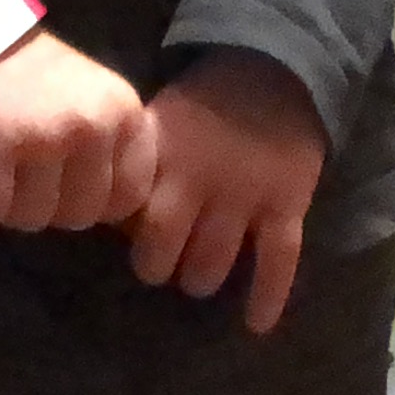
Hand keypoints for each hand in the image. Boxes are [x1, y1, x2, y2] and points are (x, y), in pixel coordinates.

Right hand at [0, 32, 155, 231]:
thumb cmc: (45, 85)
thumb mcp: (101, 109)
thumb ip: (114, 155)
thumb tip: (118, 221)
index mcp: (126, 116)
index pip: (127, 199)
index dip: (95, 200)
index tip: (70, 178)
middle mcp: (93, 125)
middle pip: (80, 216)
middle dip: (52, 205)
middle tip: (28, 172)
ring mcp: (44, 134)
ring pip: (34, 218)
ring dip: (12, 205)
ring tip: (3, 168)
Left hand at [125, 49, 329, 332]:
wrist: (277, 68)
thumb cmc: (206, 102)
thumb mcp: (161, 117)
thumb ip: (138, 162)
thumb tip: (107, 217)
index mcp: (166, 153)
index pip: (131, 212)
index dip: (127, 233)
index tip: (131, 239)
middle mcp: (202, 177)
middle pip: (168, 245)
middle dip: (160, 266)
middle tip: (163, 268)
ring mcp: (247, 192)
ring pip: (215, 259)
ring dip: (202, 278)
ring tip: (199, 279)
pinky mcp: (287, 202)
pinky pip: (279, 259)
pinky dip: (267, 295)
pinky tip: (256, 325)